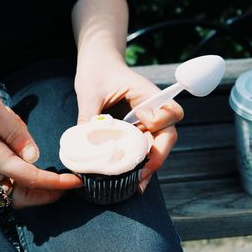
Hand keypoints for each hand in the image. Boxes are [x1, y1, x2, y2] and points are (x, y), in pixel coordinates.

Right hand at [0, 64, 81, 207]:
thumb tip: (33, 156)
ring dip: (34, 180)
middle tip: (66, 183)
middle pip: (21, 193)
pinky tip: (23, 145)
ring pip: (13, 185)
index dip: (56, 184)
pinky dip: (21, 169)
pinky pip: (4, 173)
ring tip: (44, 158)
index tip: (75, 181)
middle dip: (46, 193)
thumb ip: (15, 133)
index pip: (31, 179)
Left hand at [74, 60, 183, 192]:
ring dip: (146, 165)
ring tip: (134, 185)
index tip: (141, 120)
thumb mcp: (90, 92)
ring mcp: (142, 122)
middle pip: (166, 136)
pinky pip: (138, 147)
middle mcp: (150, 111)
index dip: (161, 121)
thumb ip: (88, 115)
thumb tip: (81, 143)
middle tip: (141, 175)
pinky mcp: (132, 130)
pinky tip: (125, 176)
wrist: (97, 66)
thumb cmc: (97, 72)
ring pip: (153, 146)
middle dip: (157, 157)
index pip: (170, 112)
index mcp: (148, 95)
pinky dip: (134, 162)